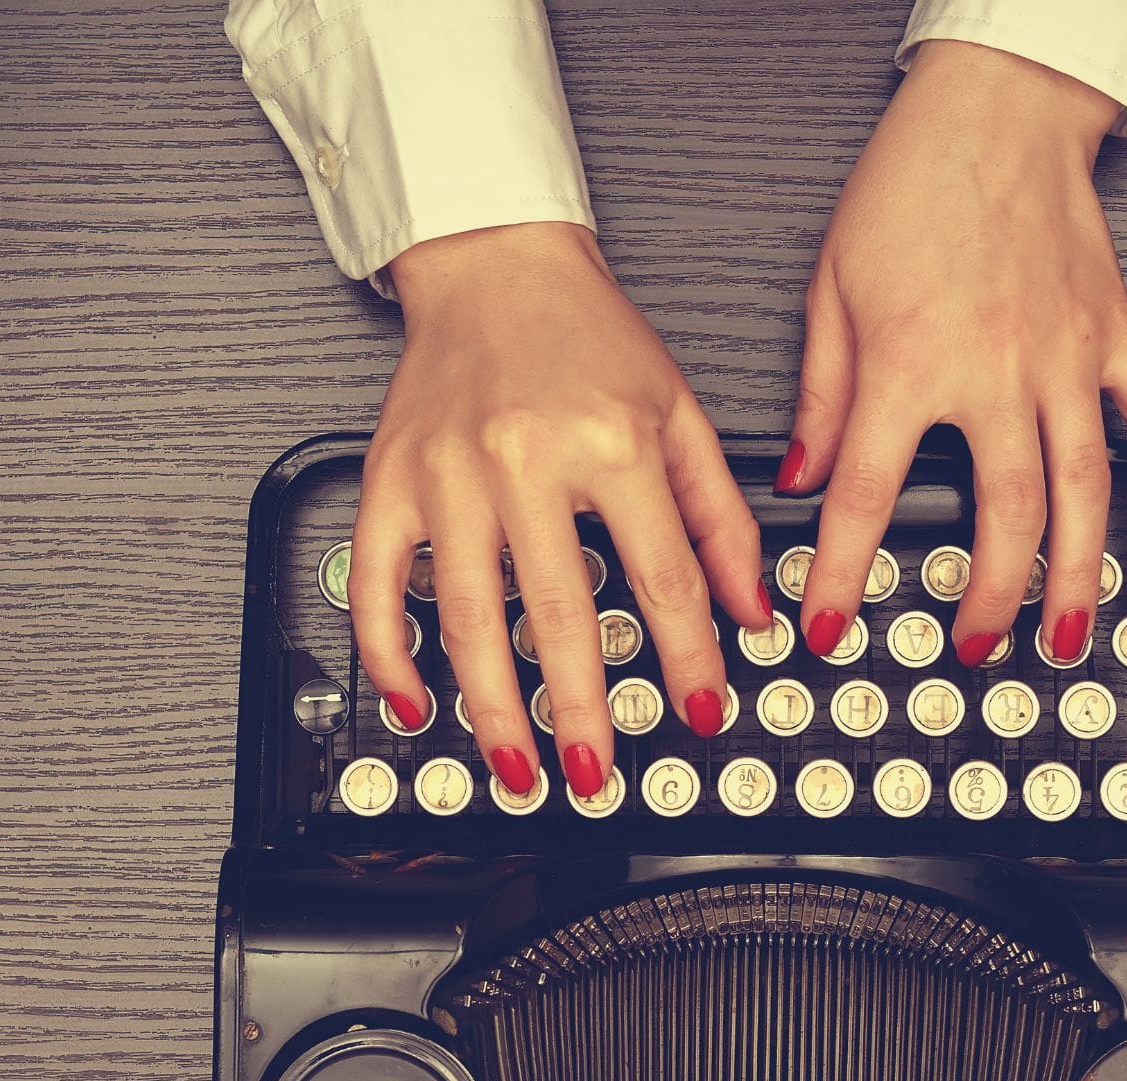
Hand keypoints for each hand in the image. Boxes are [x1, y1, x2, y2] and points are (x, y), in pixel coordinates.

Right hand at [350, 223, 768, 801]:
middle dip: (580, 710)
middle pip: (557, 614)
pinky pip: (375, 581)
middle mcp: (524, 459)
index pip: (661, 579)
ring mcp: (448, 474)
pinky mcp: (390, 478)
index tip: (697, 712)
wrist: (493, 260)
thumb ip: (719, 516)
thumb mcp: (679, 412)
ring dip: (490, 707)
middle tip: (595, 774)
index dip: (686, 659)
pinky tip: (415, 701)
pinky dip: (389, 650)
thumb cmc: (585, 334)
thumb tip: (751, 608)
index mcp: (609, 441)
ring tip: (516, 766)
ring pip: (464, 616)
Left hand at [783, 41, 1126, 667]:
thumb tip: (803, 480)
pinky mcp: (1116, 338)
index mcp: (911, 360)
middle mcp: (997, 369)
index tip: (825, 626)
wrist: (997, 109)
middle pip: (1002, 515)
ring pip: (1085, 492)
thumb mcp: (830, 289)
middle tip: (972, 647)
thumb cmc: (913, 184)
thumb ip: (819, 396)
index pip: (866, 494)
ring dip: (1077, 575)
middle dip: (987, 599)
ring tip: (1063, 634)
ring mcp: (1068, 358)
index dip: (842, 574)